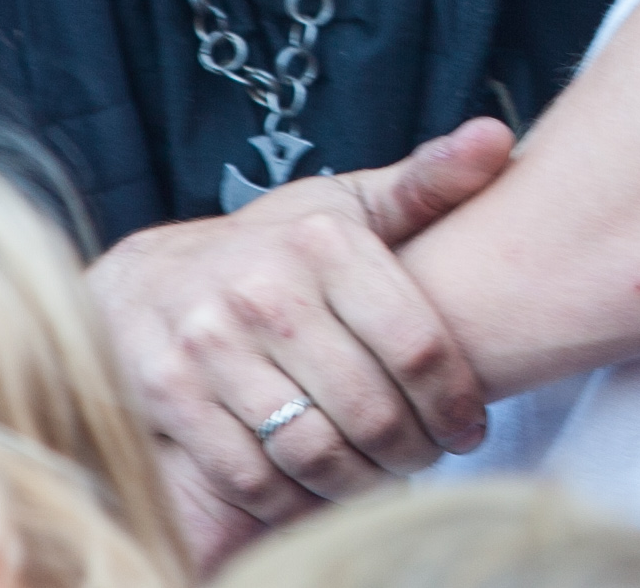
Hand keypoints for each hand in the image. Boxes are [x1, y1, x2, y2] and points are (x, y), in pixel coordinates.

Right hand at [90, 118, 515, 566]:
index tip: (470, 428)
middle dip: (412, 450)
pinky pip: (250, 476)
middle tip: (426, 459)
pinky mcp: (167, 394)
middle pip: (371, 409)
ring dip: (359, 482)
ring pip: (313, 450)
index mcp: (324, 242)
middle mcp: (265, 288)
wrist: (141, 279)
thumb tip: (498, 139)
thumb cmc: (270, 248)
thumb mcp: (345, 207)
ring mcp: (209, 343)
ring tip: (380, 478)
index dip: (455, 402)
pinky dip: (293, 500)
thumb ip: (425, 183)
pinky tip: (317, 491)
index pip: (418, 344)